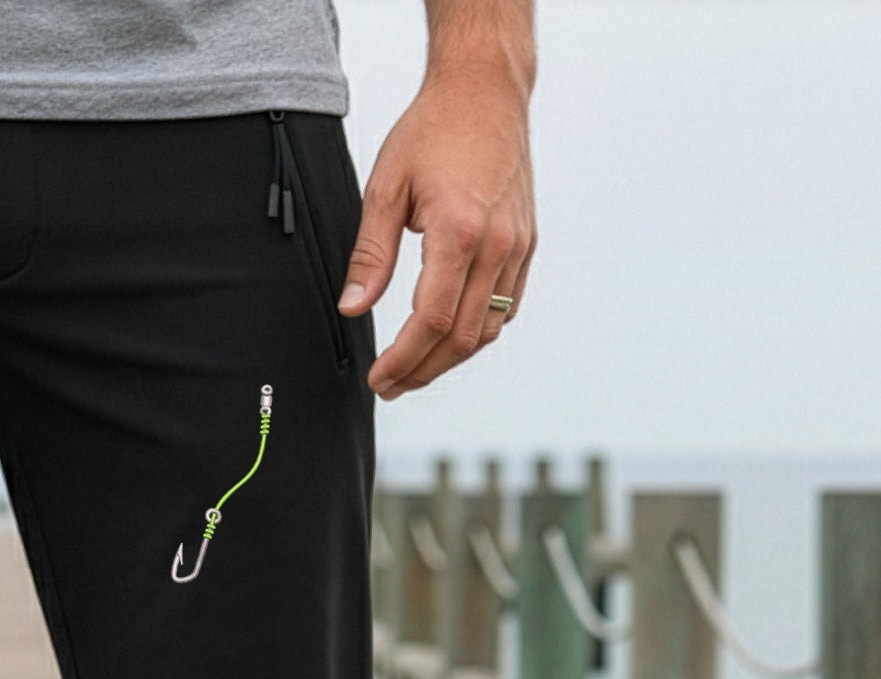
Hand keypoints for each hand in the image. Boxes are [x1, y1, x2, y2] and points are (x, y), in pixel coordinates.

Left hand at [340, 56, 535, 398]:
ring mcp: (519, 246)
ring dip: (449, 359)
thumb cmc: (433, 130)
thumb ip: (370, 255)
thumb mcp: (386, 188)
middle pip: (461, 337)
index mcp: (460, 230)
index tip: (379, 378)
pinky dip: (477, 333)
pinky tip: (448, 338)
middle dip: (422, 371)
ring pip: (488, 330)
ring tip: (414, 370)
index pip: (431, 320)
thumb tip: (352, 308)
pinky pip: (506, 308)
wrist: (485, 91)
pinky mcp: (528, 244)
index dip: (403, 359)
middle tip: (390, 385)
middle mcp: (498, 244)